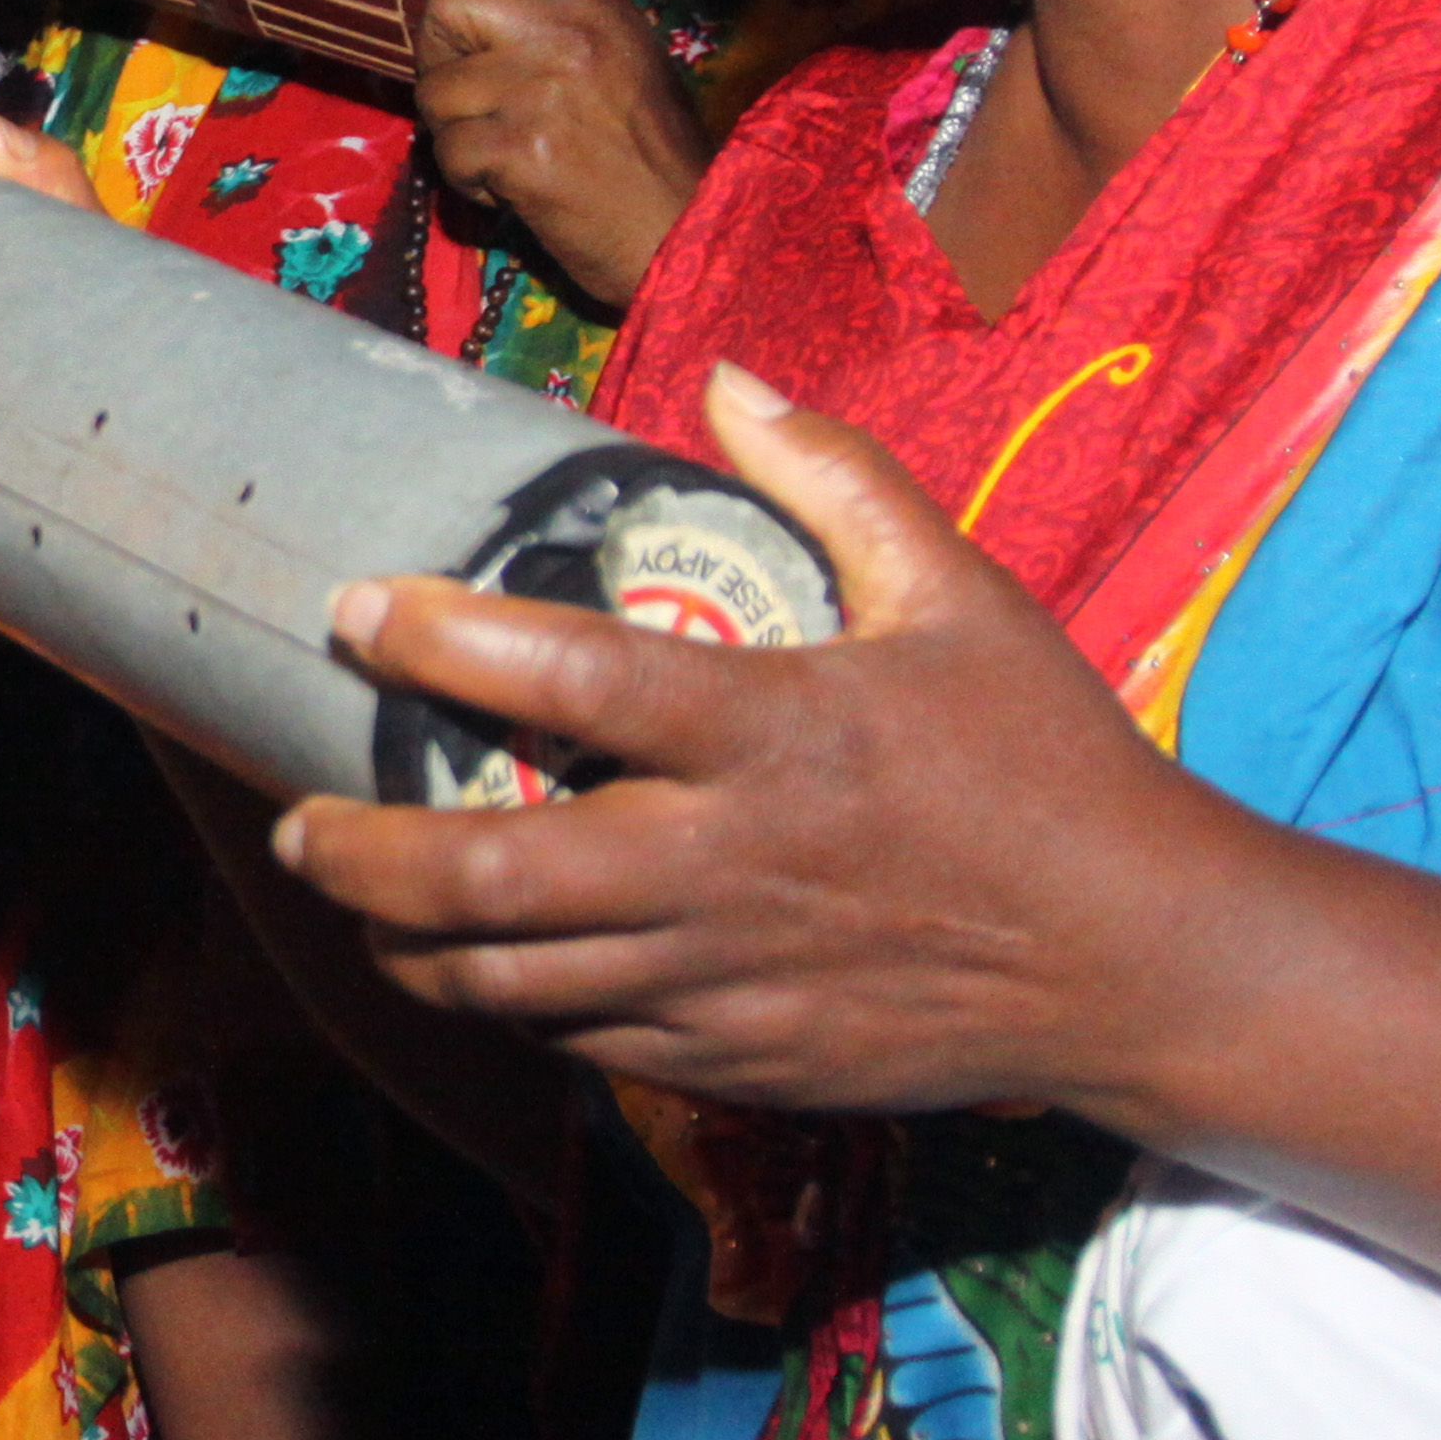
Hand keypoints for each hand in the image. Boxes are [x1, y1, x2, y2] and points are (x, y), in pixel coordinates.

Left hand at [272, 362, 1281, 1119]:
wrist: (1141, 963)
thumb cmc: (1049, 762)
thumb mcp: (959, 593)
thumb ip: (836, 479)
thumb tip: (729, 377)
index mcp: (775, 732)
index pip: (568, 680)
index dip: (439, 642)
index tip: (355, 611)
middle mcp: (729, 865)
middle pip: (494, 874)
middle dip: (366, 851)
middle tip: (299, 818)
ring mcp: (726, 980)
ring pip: (513, 984)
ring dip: (409, 943)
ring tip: (355, 895)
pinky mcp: (741, 1062)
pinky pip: (584, 1042)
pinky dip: (508, 1006)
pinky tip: (477, 966)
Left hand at [410, 0, 711, 314]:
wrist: (683, 232)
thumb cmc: (656, 153)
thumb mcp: (627, 55)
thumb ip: (565, 19)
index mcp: (595, 4)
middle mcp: (566, 34)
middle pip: (449, 0)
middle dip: (435, 46)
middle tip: (458, 85)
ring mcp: (539, 90)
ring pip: (435, 87)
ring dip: (452, 128)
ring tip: (497, 152)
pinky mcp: (519, 150)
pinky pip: (448, 149)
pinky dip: (466, 178)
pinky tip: (506, 189)